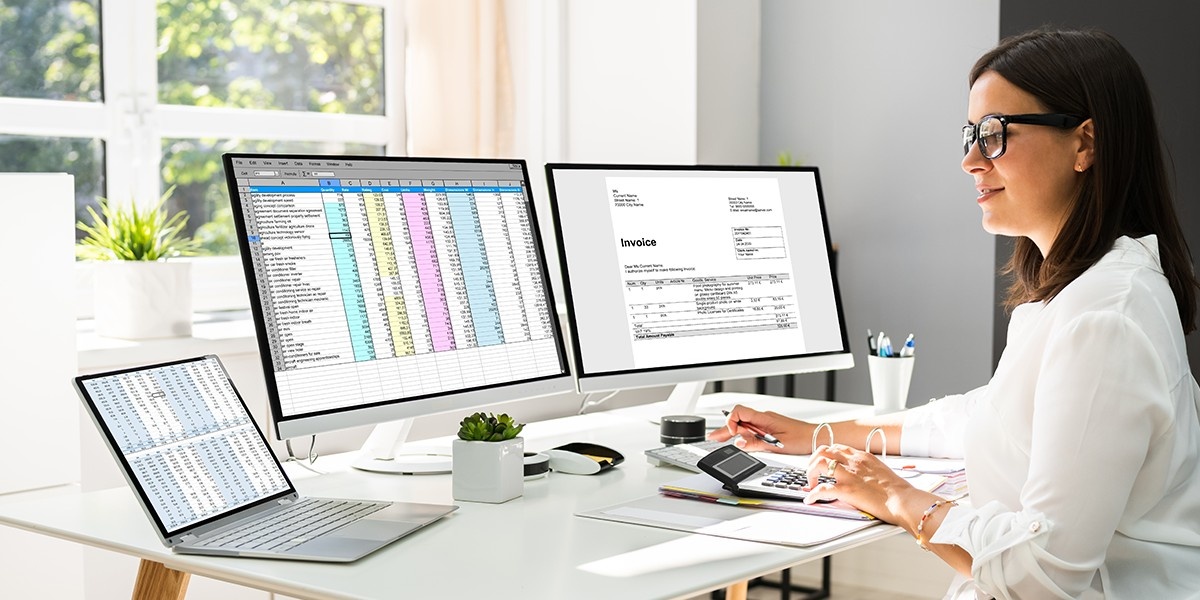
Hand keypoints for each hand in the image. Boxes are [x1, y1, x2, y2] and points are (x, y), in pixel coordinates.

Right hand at [706, 404, 810, 453]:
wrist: (816, 436)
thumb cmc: (801, 439)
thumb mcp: (776, 445)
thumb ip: (755, 444)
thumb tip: (738, 442)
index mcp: (763, 418)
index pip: (739, 412)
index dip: (731, 422)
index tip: (732, 435)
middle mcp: (763, 418)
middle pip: (738, 419)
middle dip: (725, 429)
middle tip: (713, 438)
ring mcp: (765, 422)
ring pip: (744, 423)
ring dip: (732, 431)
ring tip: (720, 439)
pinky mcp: (769, 427)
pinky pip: (751, 427)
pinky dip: (742, 433)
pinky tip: (739, 439)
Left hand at [803, 444, 928, 524]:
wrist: (904, 500)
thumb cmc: (898, 491)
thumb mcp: (882, 471)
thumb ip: (869, 470)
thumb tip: (862, 476)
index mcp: (863, 457)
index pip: (837, 448)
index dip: (826, 455)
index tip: (822, 464)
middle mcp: (854, 462)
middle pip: (823, 451)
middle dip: (813, 461)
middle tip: (813, 473)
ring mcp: (849, 475)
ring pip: (819, 463)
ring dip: (810, 473)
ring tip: (811, 484)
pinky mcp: (847, 490)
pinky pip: (822, 489)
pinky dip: (812, 494)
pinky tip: (810, 500)